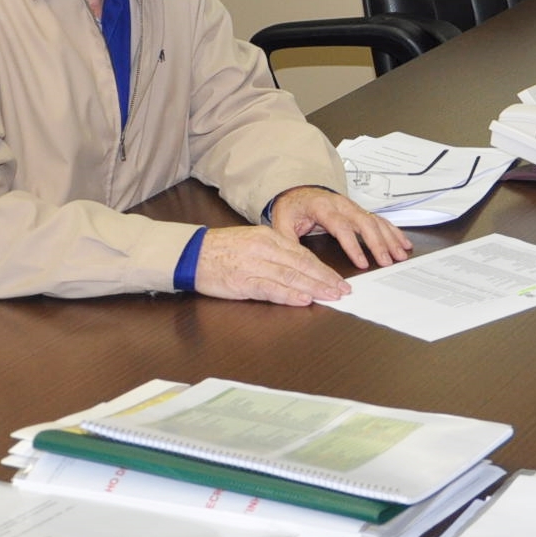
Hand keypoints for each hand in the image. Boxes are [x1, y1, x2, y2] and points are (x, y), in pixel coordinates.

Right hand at [194, 224, 356, 304]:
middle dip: (326, 279)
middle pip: (303, 265)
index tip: (339, 279)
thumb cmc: (221, 250)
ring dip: (315, 288)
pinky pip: (271, 288)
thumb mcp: (252, 242)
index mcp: (269, 237)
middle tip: (344, 290)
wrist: (191, 253)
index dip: (324, 269)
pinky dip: (290, 294)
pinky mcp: (243, 281)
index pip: (303, 255)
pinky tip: (304, 299)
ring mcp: (254, 265)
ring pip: (292, 276)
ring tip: (332, 296)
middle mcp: (265, 249)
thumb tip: (300, 267)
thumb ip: (276, 252)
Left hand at [268, 185, 412, 269]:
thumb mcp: (282, 222)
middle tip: (387, 261)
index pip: (341, 226)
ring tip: (400, 255)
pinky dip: (393, 231)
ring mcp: (352, 207)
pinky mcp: (359, 211)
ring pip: (375, 221)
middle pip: (364, 222)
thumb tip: (293, 261)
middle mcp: (341, 205)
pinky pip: (379, 220)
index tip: (362, 262)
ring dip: (390, 238)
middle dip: (378, 243)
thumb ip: (287, 240)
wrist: (298, 191)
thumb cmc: (292, 207)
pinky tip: (403, 243)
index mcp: (322, 207)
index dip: (353, 245)